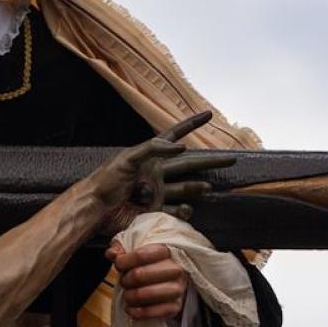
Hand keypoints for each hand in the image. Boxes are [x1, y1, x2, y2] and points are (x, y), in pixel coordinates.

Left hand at [91, 111, 235, 232]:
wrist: (95, 208)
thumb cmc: (106, 180)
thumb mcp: (127, 158)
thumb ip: (153, 148)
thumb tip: (181, 147)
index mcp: (150, 156)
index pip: (174, 135)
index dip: (191, 125)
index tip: (208, 115)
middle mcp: (157, 173)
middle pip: (190, 164)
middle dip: (211, 161)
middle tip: (231, 159)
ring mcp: (158, 192)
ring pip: (186, 188)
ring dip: (197, 187)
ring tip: (206, 187)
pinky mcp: (156, 211)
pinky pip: (176, 210)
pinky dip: (183, 210)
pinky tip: (184, 208)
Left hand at [105, 242, 189, 319]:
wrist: (168, 280)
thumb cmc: (147, 263)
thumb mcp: (134, 250)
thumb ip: (120, 248)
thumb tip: (112, 254)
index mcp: (166, 251)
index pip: (141, 256)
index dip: (123, 261)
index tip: (119, 265)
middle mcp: (176, 269)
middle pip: (139, 275)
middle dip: (125, 280)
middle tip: (124, 281)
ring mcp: (177, 289)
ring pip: (145, 294)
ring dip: (130, 296)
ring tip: (128, 295)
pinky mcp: (175, 307)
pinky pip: (152, 312)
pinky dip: (136, 312)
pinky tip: (130, 309)